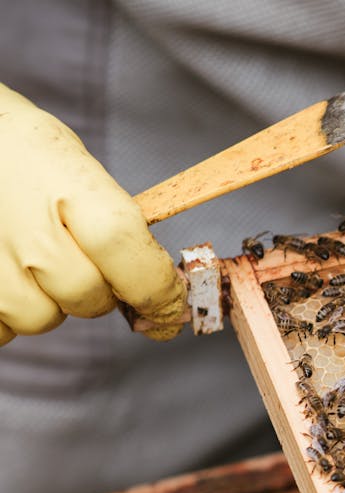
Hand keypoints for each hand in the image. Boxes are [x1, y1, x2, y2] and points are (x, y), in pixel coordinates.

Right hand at [0, 84, 183, 344]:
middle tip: (72, 259)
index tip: (170, 303)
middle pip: (88, 299)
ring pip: (40, 319)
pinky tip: (1, 273)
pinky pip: (0, 329)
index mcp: (72, 189)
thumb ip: (117, 224)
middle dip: (94, 292)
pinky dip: (3, 313)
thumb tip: (163, 288)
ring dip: (43, 301)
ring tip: (24, 258)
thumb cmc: (21, 154)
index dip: (157, 288)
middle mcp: (29, 231)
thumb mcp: (76, 166)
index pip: (125, 251)